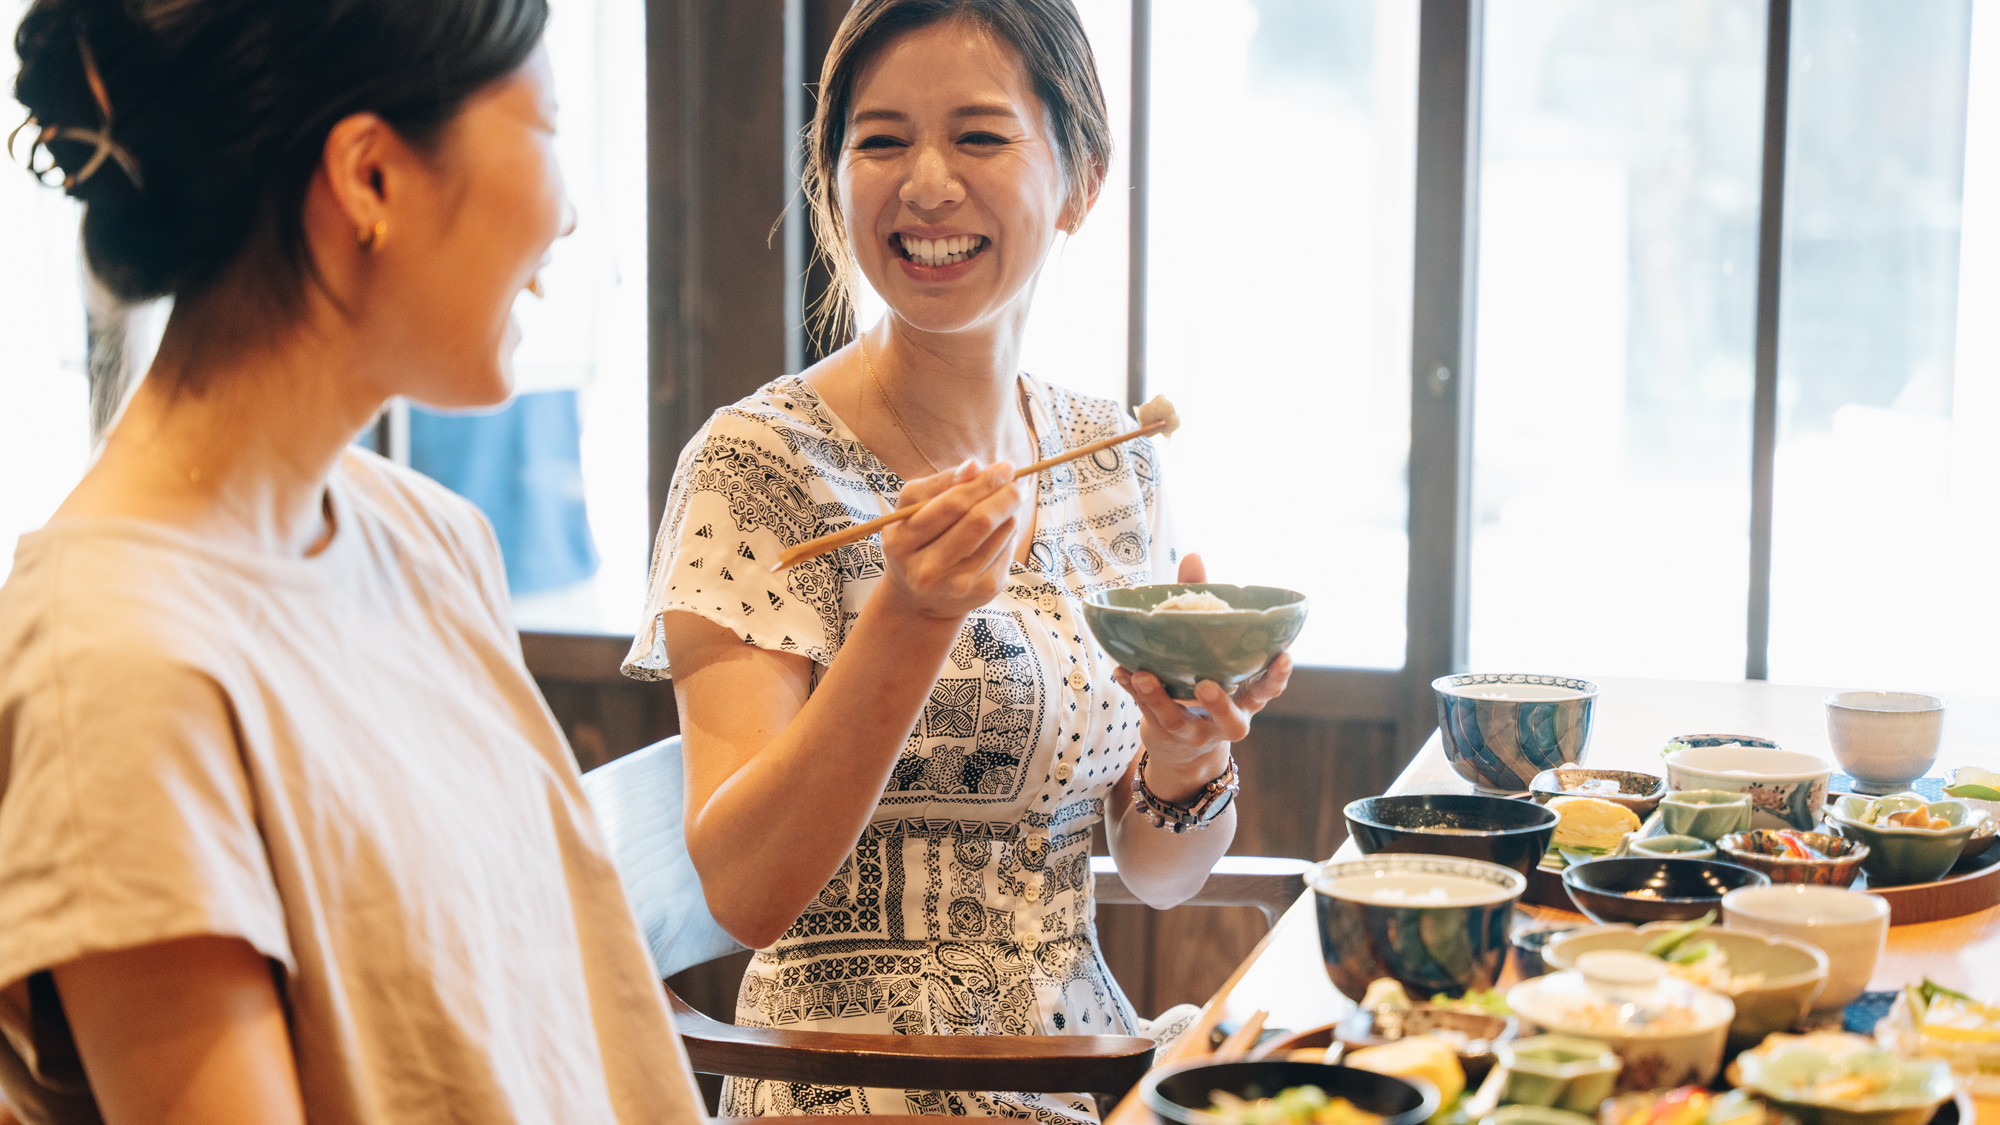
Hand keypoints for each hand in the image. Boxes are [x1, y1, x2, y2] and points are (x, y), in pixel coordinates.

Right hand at [875, 459, 1024, 620]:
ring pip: (1000, 533)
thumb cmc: (917, 538)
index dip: (983, 482)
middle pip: (979, 521)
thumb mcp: (912, 508)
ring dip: (1010, 510)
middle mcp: (927, 570)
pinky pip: (1008, 549)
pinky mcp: (983, 592)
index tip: (1005, 467)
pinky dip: (1010, 530)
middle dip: (1004, 495)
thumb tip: (974, 466)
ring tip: (1008, 499)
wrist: (919, 597)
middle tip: (1016, 480)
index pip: (951, 505)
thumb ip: (940, 483)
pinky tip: (1003, 525)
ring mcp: (957, 585)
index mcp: (902, 543)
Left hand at [1111, 553, 1293, 801]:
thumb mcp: (1210, 646)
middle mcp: (1227, 718)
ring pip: (1180, 722)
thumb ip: (1203, 604)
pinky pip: (1148, 715)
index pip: (1268, 688)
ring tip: (1143, 675)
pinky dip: (1134, 692)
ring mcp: (1196, 732)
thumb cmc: (1202, 677)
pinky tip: (1122, 671)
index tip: (1283, 656)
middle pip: (1231, 719)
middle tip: (1205, 684)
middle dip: (1219, 704)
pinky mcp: (1167, 736)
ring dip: (1160, 699)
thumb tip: (1193, 555)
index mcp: (1246, 696)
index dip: (1278, 675)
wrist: (1181, 742)